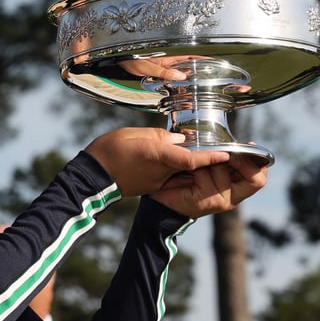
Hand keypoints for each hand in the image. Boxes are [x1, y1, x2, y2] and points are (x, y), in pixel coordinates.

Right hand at [84, 128, 229, 196]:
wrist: (92, 176)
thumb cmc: (108, 151)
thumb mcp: (133, 134)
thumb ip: (159, 136)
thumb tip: (179, 140)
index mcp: (156, 157)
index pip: (190, 159)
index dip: (210, 157)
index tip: (227, 153)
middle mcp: (161, 173)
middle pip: (192, 168)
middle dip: (209, 161)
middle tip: (225, 150)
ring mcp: (157, 182)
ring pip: (183, 173)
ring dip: (196, 166)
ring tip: (208, 153)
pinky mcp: (152, 186)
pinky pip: (172, 176)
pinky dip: (181, 169)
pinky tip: (183, 159)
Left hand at [150, 152, 268, 217]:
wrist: (161, 196)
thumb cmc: (183, 177)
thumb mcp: (207, 162)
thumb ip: (222, 154)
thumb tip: (239, 142)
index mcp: (236, 186)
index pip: (260, 176)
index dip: (257, 159)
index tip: (249, 145)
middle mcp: (233, 196)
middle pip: (256, 180)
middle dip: (240, 161)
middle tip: (225, 153)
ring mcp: (222, 201)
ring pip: (224, 170)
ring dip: (208, 162)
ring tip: (193, 167)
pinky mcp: (206, 202)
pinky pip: (205, 176)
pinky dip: (196, 170)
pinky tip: (187, 173)